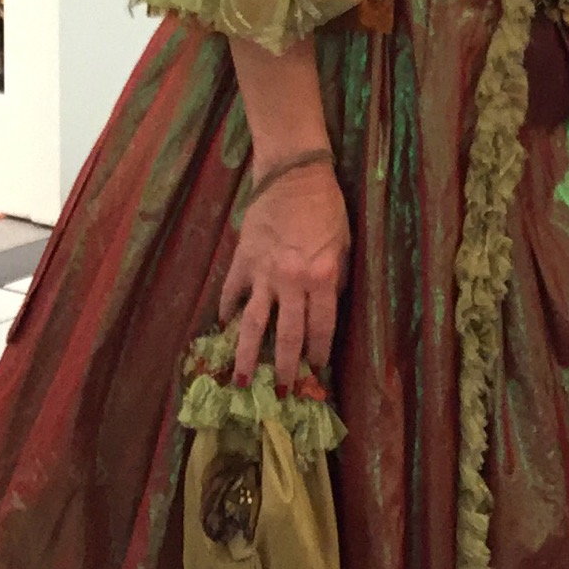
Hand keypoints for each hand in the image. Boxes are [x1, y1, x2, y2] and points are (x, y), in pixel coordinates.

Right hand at [220, 154, 348, 384]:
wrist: (294, 175)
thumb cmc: (327, 208)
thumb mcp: (344, 245)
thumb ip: (336, 280)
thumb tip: (328, 308)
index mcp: (323, 277)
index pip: (322, 327)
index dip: (319, 353)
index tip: (317, 371)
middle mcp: (292, 281)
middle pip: (287, 335)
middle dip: (286, 368)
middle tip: (283, 392)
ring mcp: (263, 273)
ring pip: (253, 324)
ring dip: (248, 354)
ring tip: (243, 380)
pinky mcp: (242, 260)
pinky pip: (232, 292)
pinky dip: (227, 310)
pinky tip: (223, 328)